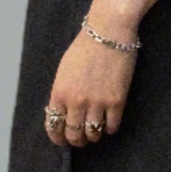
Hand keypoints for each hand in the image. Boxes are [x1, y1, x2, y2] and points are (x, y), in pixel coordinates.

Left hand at [45, 22, 137, 146]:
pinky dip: (110, 129)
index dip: (57, 138)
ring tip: (95, 132)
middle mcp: (76, 101)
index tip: (62, 140)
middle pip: (73, 134)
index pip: (54, 126)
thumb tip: (62, 111)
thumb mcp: (64, 70)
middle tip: (80, 140)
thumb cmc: (85, 46)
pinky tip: (109, 123)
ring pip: (92, 134)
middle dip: (76, 140)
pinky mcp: (116, 101)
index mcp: (59, 92)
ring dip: (93, 136)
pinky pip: (112, 126)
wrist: (109, 31)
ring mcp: (97, 102)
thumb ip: (62, 92)